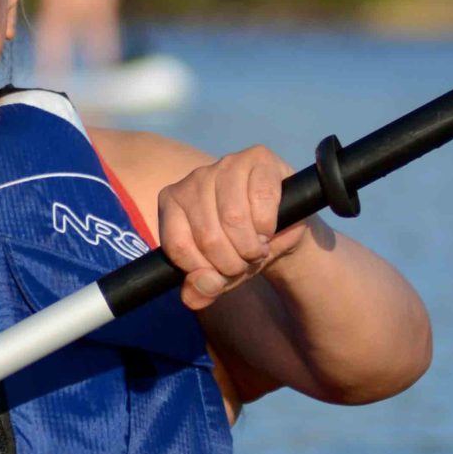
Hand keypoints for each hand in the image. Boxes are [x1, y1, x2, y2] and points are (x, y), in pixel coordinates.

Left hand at [156, 146, 306, 311]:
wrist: (281, 228)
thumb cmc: (240, 248)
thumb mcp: (218, 274)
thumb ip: (201, 289)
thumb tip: (194, 295)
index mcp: (171, 202)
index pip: (177, 246)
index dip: (203, 271)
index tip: (219, 275)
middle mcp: (193, 179)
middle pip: (207, 236)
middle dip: (232, 262)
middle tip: (245, 262)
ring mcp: (224, 164)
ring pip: (233, 219)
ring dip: (252, 246)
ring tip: (257, 248)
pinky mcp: (257, 158)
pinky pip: (261, 200)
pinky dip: (268, 226)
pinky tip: (268, 229)